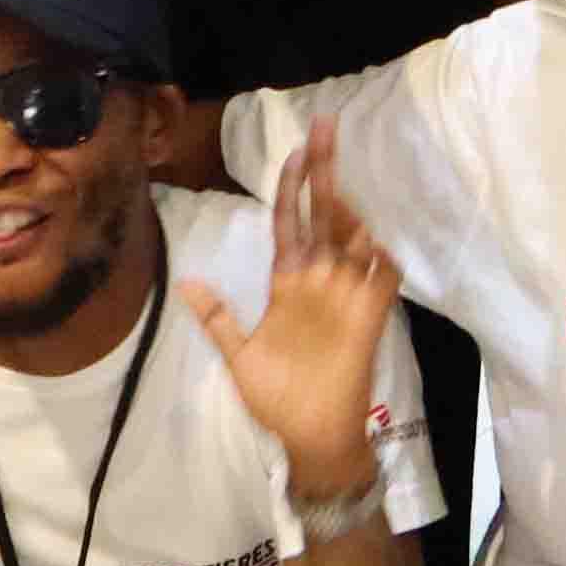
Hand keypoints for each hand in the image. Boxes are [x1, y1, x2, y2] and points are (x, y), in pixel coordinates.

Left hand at [182, 115, 405, 505]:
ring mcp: (346, 294)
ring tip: (336, 186)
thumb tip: (184, 279)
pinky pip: (382, 276)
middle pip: (323, 213)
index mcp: (289, 282)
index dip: (290, 187)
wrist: (311, 436)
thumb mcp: (238, 354)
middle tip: (324, 128)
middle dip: (324, 171)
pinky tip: (368, 241)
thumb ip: (217, 316)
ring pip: (353, 237)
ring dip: (347, 210)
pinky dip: (378, 257)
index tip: (292, 150)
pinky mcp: (369, 316)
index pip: (289, 221)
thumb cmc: (277, 397)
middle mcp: (319, 279)